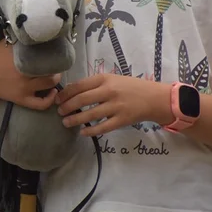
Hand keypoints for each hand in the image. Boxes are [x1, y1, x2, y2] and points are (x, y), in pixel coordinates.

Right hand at [0, 40, 59, 110]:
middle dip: (56, 65)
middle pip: (49, 69)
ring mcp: (25, 89)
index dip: (53, 52)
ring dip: (55, 78)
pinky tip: (53, 92)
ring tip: (55, 74)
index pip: (44, 55)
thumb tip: (34, 31)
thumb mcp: (6, 45)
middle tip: (56, 62)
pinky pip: (40, 104)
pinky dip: (50, 99)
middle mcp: (25, 74)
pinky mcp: (22, 99)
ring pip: (48, 84)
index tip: (55, 50)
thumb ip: (20, 40)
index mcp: (21, 59)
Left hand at [57, 74, 172, 136]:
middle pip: (81, 100)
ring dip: (74, 120)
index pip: (79, 85)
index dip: (65, 93)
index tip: (57, 99)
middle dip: (66, 107)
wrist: (153, 98)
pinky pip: (102, 127)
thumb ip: (94, 84)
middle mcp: (109, 91)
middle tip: (59, 112)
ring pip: (90, 115)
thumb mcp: (112, 79)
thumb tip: (71, 91)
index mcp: (105, 79)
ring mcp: (115, 106)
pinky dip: (90, 131)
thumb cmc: (130, 87)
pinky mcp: (122, 120)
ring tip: (66, 123)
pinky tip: (82, 132)